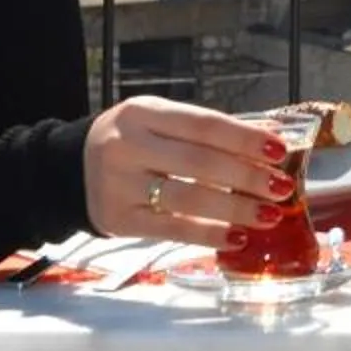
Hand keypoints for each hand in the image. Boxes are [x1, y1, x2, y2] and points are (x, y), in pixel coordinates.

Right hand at [82, 97, 295, 245]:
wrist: (68, 169)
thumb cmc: (130, 141)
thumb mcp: (159, 121)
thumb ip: (206, 131)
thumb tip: (268, 138)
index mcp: (142, 113)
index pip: (203, 125)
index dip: (245, 138)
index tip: (280, 150)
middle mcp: (128, 147)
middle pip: (199, 163)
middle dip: (247, 177)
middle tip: (282, 187)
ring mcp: (120, 185)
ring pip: (187, 199)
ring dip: (234, 208)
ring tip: (268, 215)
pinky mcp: (119, 220)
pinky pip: (171, 229)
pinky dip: (208, 235)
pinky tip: (236, 236)